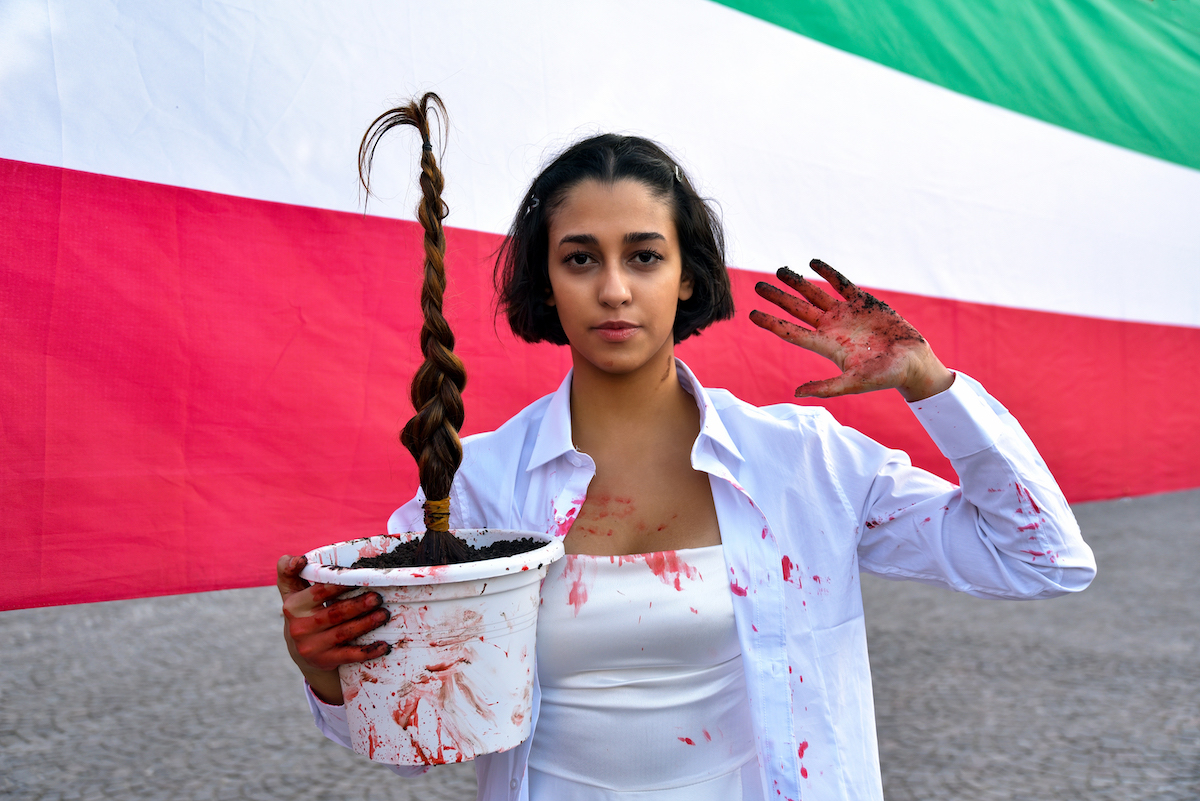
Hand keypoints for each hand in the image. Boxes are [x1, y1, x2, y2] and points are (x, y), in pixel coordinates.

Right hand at [277, 554, 391, 704]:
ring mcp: (312, 646)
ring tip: (384, 614)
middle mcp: (300, 627)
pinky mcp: (325, 660)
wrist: (301, 648)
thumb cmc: (303, 610)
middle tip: (378, 596)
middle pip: (334, 613)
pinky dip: (368, 651)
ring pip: (344, 633)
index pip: (319, 592)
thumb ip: (289, 570)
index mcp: (293, 606)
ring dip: (366, 623)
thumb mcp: (291, 590)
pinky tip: (384, 645)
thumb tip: (299, 559)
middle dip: (358, 604)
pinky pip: (349, 656)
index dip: (339, 585)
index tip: (359, 576)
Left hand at [749, 259, 953, 401]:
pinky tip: (814, 263)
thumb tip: (796, 393)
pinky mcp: (864, 302)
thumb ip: (827, 387)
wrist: (914, 363)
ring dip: (797, 282)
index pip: (792, 332)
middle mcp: (832, 328)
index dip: (771, 322)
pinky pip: (842, 283)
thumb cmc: (886, 376)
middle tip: (758, 286)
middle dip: (778, 298)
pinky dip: (828, 273)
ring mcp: (846, 314)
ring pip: (815, 294)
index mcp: (827, 346)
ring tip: (780, 271)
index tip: (751, 314)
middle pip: (798, 310)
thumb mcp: (855, 383)